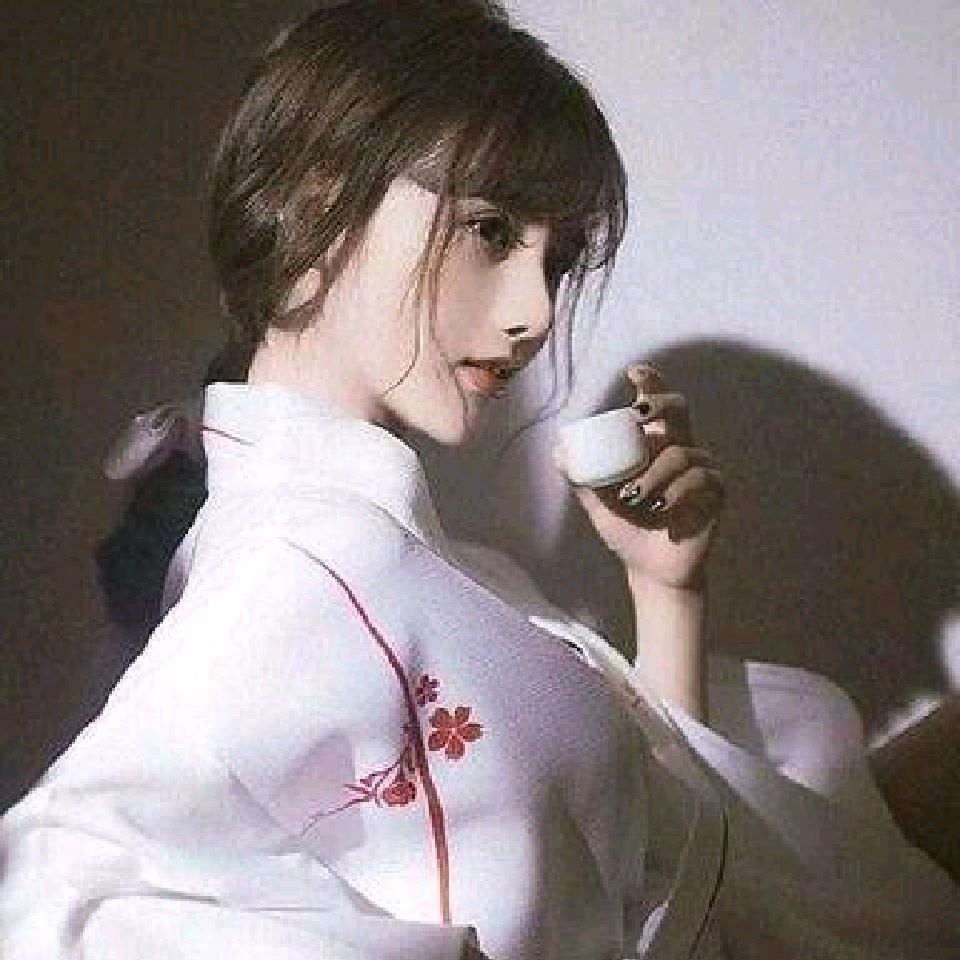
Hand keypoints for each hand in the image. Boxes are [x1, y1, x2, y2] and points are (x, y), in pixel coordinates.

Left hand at [555, 365, 723, 589]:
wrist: (650, 570)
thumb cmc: (627, 531)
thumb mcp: (599, 503)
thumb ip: (582, 479)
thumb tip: (559, 452)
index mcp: (654, 445)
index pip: (657, 405)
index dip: (651, 383)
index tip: (634, 372)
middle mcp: (680, 449)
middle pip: (678, 409)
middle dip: (659, 404)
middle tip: (638, 414)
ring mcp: (702, 469)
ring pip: (680, 453)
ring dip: (654, 476)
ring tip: (635, 500)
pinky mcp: (716, 491)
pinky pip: (699, 479)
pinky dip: (676, 493)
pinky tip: (663, 511)